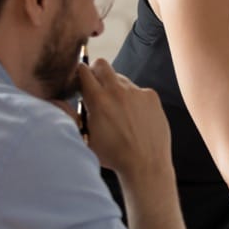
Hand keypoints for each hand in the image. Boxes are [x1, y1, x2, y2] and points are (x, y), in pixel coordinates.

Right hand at [77, 59, 171, 182]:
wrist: (145, 164)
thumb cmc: (114, 155)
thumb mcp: (86, 136)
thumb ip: (80, 114)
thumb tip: (78, 100)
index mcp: (97, 100)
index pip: (82, 71)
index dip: (79, 75)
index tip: (80, 82)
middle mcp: (117, 91)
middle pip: (101, 64)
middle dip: (96, 72)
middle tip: (97, 86)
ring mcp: (136, 92)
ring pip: (120, 79)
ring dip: (116, 89)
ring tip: (119, 112)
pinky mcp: (151, 96)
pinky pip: (138, 90)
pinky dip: (134, 99)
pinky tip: (135, 117)